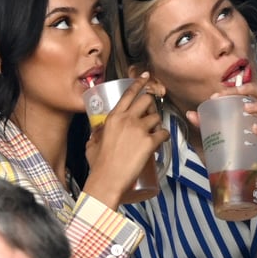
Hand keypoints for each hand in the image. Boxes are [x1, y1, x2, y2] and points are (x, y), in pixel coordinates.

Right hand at [84, 74, 169, 208]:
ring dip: (157, 124)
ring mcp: (139, 130)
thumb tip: (98, 130)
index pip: (128, 94)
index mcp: (113, 117)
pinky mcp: (149, 142)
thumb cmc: (98, 164)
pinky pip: (163, 133)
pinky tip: (160, 142)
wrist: (107, 180)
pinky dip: (164, 137)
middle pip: (147, 101)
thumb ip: (97, 133)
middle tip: (151, 115)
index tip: (146, 77)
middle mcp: (127, 119)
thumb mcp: (92, 143)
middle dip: (152, 106)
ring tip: (153, 134)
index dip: (139, 84)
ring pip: (157, 117)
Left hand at [185, 80, 256, 167]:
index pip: (244, 91)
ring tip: (246, 108)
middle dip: (249, 89)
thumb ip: (205, 124)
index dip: (232, 89)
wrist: (243, 171)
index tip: (216, 95)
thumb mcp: (216, 134)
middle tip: (237, 92)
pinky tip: (255, 129)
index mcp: (248, 108)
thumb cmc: (232, 147)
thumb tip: (190, 114)